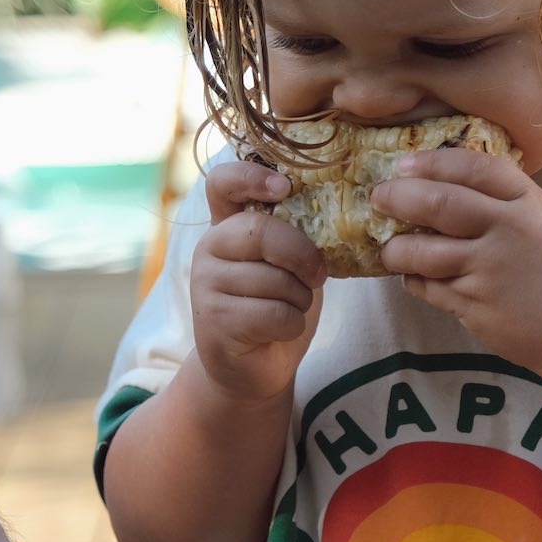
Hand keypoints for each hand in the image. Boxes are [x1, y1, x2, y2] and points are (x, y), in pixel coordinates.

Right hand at [191, 161, 326, 404]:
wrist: (254, 365)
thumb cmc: (278, 305)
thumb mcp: (290, 264)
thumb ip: (296, 237)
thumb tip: (334, 215)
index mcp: (229, 225)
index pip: (222, 182)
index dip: (252, 176)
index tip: (284, 188)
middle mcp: (209, 247)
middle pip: (261, 231)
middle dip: (302, 255)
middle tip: (317, 276)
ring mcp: (206, 283)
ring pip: (275, 279)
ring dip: (300, 299)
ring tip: (289, 309)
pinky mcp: (214, 319)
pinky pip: (274, 313)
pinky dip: (292, 324)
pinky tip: (281, 330)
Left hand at [372, 148, 541, 379]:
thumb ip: (507, 204)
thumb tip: (449, 187)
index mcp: (529, 204)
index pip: (472, 168)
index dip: (433, 163)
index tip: (405, 165)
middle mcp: (508, 231)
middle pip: (439, 203)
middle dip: (400, 198)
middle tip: (378, 198)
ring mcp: (489, 270)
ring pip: (424, 251)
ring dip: (396, 248)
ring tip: (388, 248)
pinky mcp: (476, 306)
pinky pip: (430, 287)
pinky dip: (414, 280)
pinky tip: (413, 277)